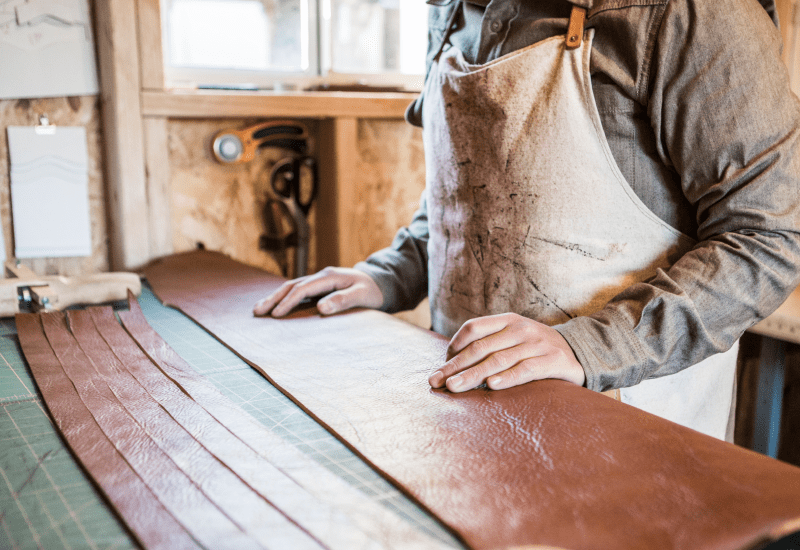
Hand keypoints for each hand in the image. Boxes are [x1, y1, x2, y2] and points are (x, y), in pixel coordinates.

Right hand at [253, 267, 383, 316]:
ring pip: (292, 286)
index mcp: (329, 276)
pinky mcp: (320, 286)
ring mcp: (319, 279)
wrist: (380, 282)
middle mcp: (321, 275)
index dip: (288, 302)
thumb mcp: (362, 295)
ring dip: (275, 297)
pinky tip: (275, 306)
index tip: (276, 315)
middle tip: (257, 311)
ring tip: (259, 309)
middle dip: (273, 298)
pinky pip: (298, 290)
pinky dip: (284, 297)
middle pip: (292, 285)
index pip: (303, 289)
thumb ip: (343, 300)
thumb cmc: (372, 291)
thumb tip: (320, 308)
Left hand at [428, 313, 584, 391]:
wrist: (580, 351)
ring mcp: (538, 343)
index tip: (442, 365)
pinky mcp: (553, 360)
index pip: (474, 328)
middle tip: (436, 382)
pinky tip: (492, 386)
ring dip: (473, 375)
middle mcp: (521, 329)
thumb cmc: (536, 349)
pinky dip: (508, 378)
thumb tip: (453, 364)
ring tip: (455, 387)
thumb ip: (489, 344)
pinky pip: (526, 369)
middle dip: (456, 366)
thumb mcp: (513, 338)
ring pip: (499, 360)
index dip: (454, 346)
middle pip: (481, 348)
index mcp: (508, 320)